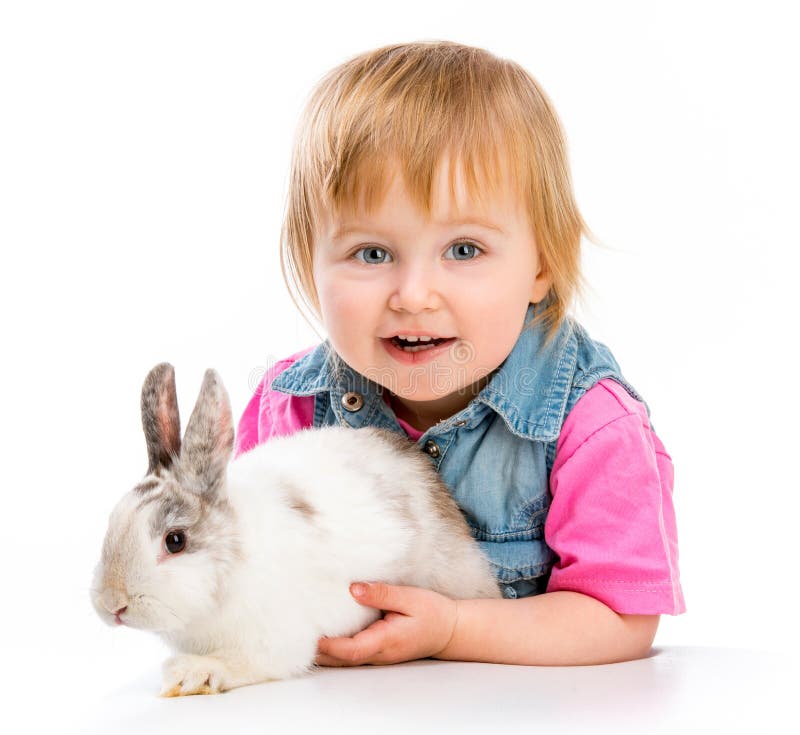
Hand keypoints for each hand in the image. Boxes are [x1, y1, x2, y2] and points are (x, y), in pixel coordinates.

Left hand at [315, 582, 459, 665]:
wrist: (450, 629)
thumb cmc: (432, 613)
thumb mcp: (409, 598)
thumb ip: (381, 594)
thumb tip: (354, 589)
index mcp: (386, 640)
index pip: (352, 650)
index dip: (330, 646)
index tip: (312, 636)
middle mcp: (379, 653)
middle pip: (343, 660)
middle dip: (319, 652)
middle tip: (297, 636)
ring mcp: (378, 654)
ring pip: (346, 659)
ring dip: (325, 651)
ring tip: (304, 634)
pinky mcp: (377, 649)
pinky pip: (353, 652)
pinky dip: (336, 648)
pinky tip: (326, 635)